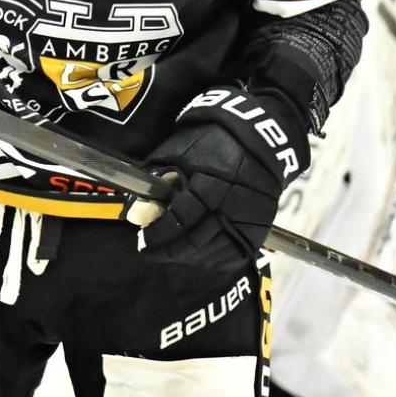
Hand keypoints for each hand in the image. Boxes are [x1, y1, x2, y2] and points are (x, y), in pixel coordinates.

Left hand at [132, 85, 308, 267]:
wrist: (258, 137)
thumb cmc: (212, 140)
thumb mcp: (179, 151)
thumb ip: (158, 181)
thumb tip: (137, 213)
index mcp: (211, 184)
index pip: (179, 220)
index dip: (158, 234)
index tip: (142, 240)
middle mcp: (233, 206)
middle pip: (195, 241)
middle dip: (168, 251)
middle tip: (151, 252)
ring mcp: (249, 221)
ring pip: (213, 253)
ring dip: (187, 257)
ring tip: (171, 252)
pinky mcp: (259, 229)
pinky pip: (232, 256)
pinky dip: (210, 259)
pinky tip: (196, 254)